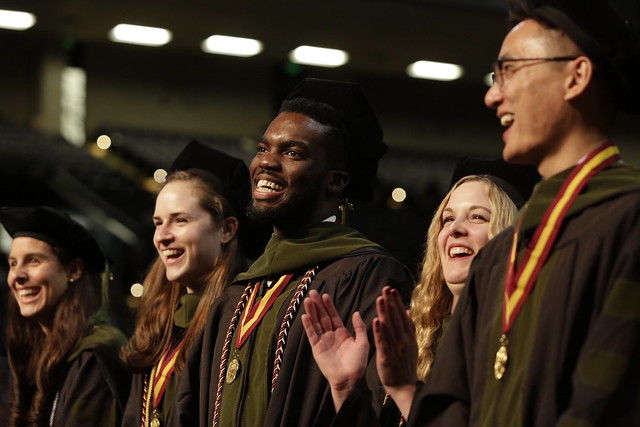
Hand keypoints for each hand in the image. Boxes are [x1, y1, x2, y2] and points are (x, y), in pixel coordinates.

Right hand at [302, 290, 368, 410]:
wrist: (350, 380)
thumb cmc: (358, 363)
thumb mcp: (363, 342)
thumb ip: (359, 327)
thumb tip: (356, 312)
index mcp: (342, 333)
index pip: (334, 316)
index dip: (329, 306)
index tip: (325, 295)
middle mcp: (331, 336)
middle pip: (322, 317)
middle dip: (318, 305)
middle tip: (312, 292)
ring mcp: (323, 342)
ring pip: (316, 323)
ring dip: (311, 312)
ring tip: (307, 300)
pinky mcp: (317, 349)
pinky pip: (312, 335)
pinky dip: (308, 326)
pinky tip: (305, 316)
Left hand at [373, 286, 417, 417]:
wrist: (405, 387)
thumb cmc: (406, 365)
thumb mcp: (411, 344)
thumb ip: (410, 327)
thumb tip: (408, 311)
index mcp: (408, 336)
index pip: (402, 315)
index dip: (397, 302)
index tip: (392, 290)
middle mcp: (403, 340)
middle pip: (396, 318)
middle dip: (391, 303)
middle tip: (386, 288)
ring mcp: (396, 348)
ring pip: (389, 328)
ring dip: (384, 313)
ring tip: (380, 299)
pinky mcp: (387, 357)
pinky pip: (383, 342)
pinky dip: (380, 331)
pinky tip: (376, 321)